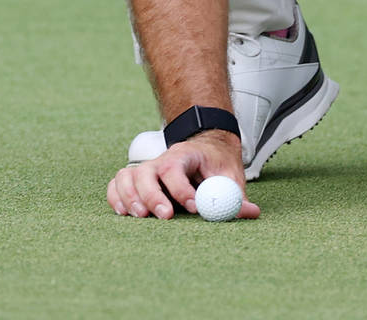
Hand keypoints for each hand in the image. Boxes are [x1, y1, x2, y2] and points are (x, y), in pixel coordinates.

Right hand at [105, 130, 259, 219]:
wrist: (204, 148)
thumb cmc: (215, 163)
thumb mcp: (229, 174)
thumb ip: (235, 193)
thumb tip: (250, 212)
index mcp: (184, 154)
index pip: (175, 167)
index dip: (182, 188)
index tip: (193, 207)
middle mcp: (160, 160)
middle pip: (146, 173)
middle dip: (153, 196)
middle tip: (164, 216)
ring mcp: (146, 170)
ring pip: (127, 177)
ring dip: (130, 197)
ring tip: (141, 217)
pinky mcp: (135, 181)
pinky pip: (117, 184)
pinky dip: (116, 197)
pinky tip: (123, 213)